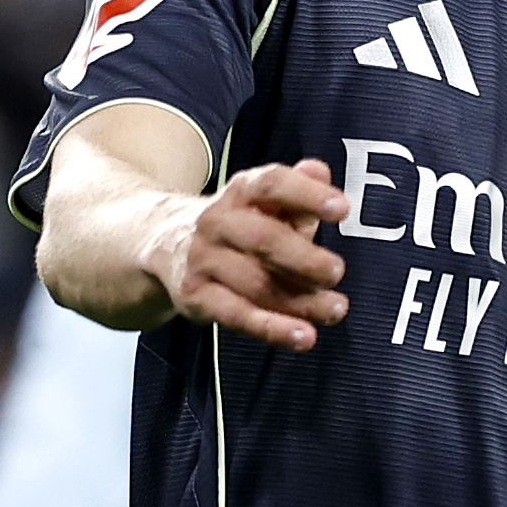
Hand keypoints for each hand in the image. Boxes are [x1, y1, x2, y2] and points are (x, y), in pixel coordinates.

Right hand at [147, 159, 349, 350]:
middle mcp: (217, 222)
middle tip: (336, 271)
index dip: (308, 194)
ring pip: (255, 284)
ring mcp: (203, 260)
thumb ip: (298, 189)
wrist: (164, 242)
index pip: (273, 184)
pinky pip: (237, 315)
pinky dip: (273, 328)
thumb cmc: (237, 224)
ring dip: (299, 301)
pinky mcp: (196, 296)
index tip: (342, 209)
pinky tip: (303, 336)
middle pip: (263, 239)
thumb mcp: (265, 201)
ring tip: (335, 309)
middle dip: (304, 258)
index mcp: (241, 192)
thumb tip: (320, 170)